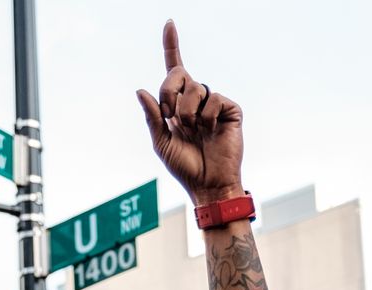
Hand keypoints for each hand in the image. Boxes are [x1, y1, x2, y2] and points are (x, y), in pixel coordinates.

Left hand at [136, 21, 244, 203]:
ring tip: (193, 131)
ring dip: (187, 111)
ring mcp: (213, 104)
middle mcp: (195, 100)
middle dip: (169, 91)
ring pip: (195, 87)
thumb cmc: (185, 166)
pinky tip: (210, 131)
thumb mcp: (161, 143)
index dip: (171, 45)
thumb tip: (141, 90)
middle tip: (169, 115)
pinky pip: (214, 99)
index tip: (169, 23)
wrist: (208, 185)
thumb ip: (152, 117)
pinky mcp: (230, 110)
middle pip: (179, 73)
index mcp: (177, 105)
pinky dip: (206, 116)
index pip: (173, 70)